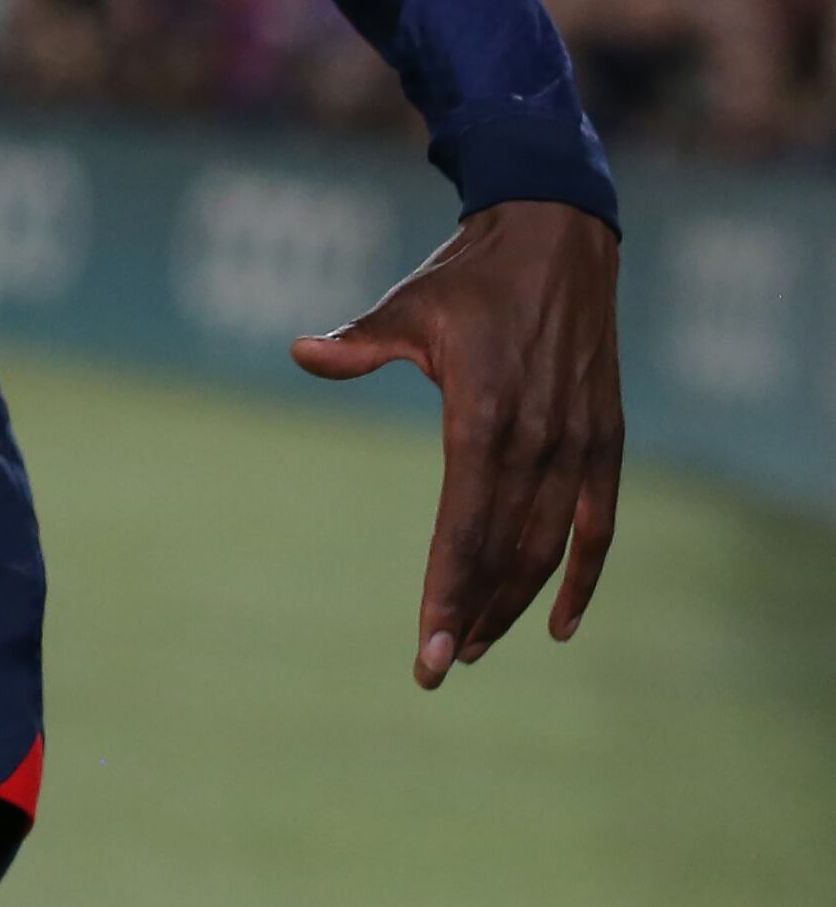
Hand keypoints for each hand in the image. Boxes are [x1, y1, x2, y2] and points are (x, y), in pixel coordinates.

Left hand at [293, 199, 622, 687]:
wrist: (557, 239)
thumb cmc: (467, 279)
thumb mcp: (406, 304)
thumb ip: (359, 342)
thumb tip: (299, 350)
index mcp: (483, 413)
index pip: (464, 527)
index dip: (446, 590)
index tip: (426, 647)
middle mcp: (538, 439)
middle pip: (506, 552)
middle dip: (472, 614)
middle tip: (437, 666)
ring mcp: (580, 444)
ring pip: (548, 548)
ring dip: (514, 602)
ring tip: (475, 646)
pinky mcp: (607, 442)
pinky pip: (600, 527)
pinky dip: (582, 577)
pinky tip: (558, 624)